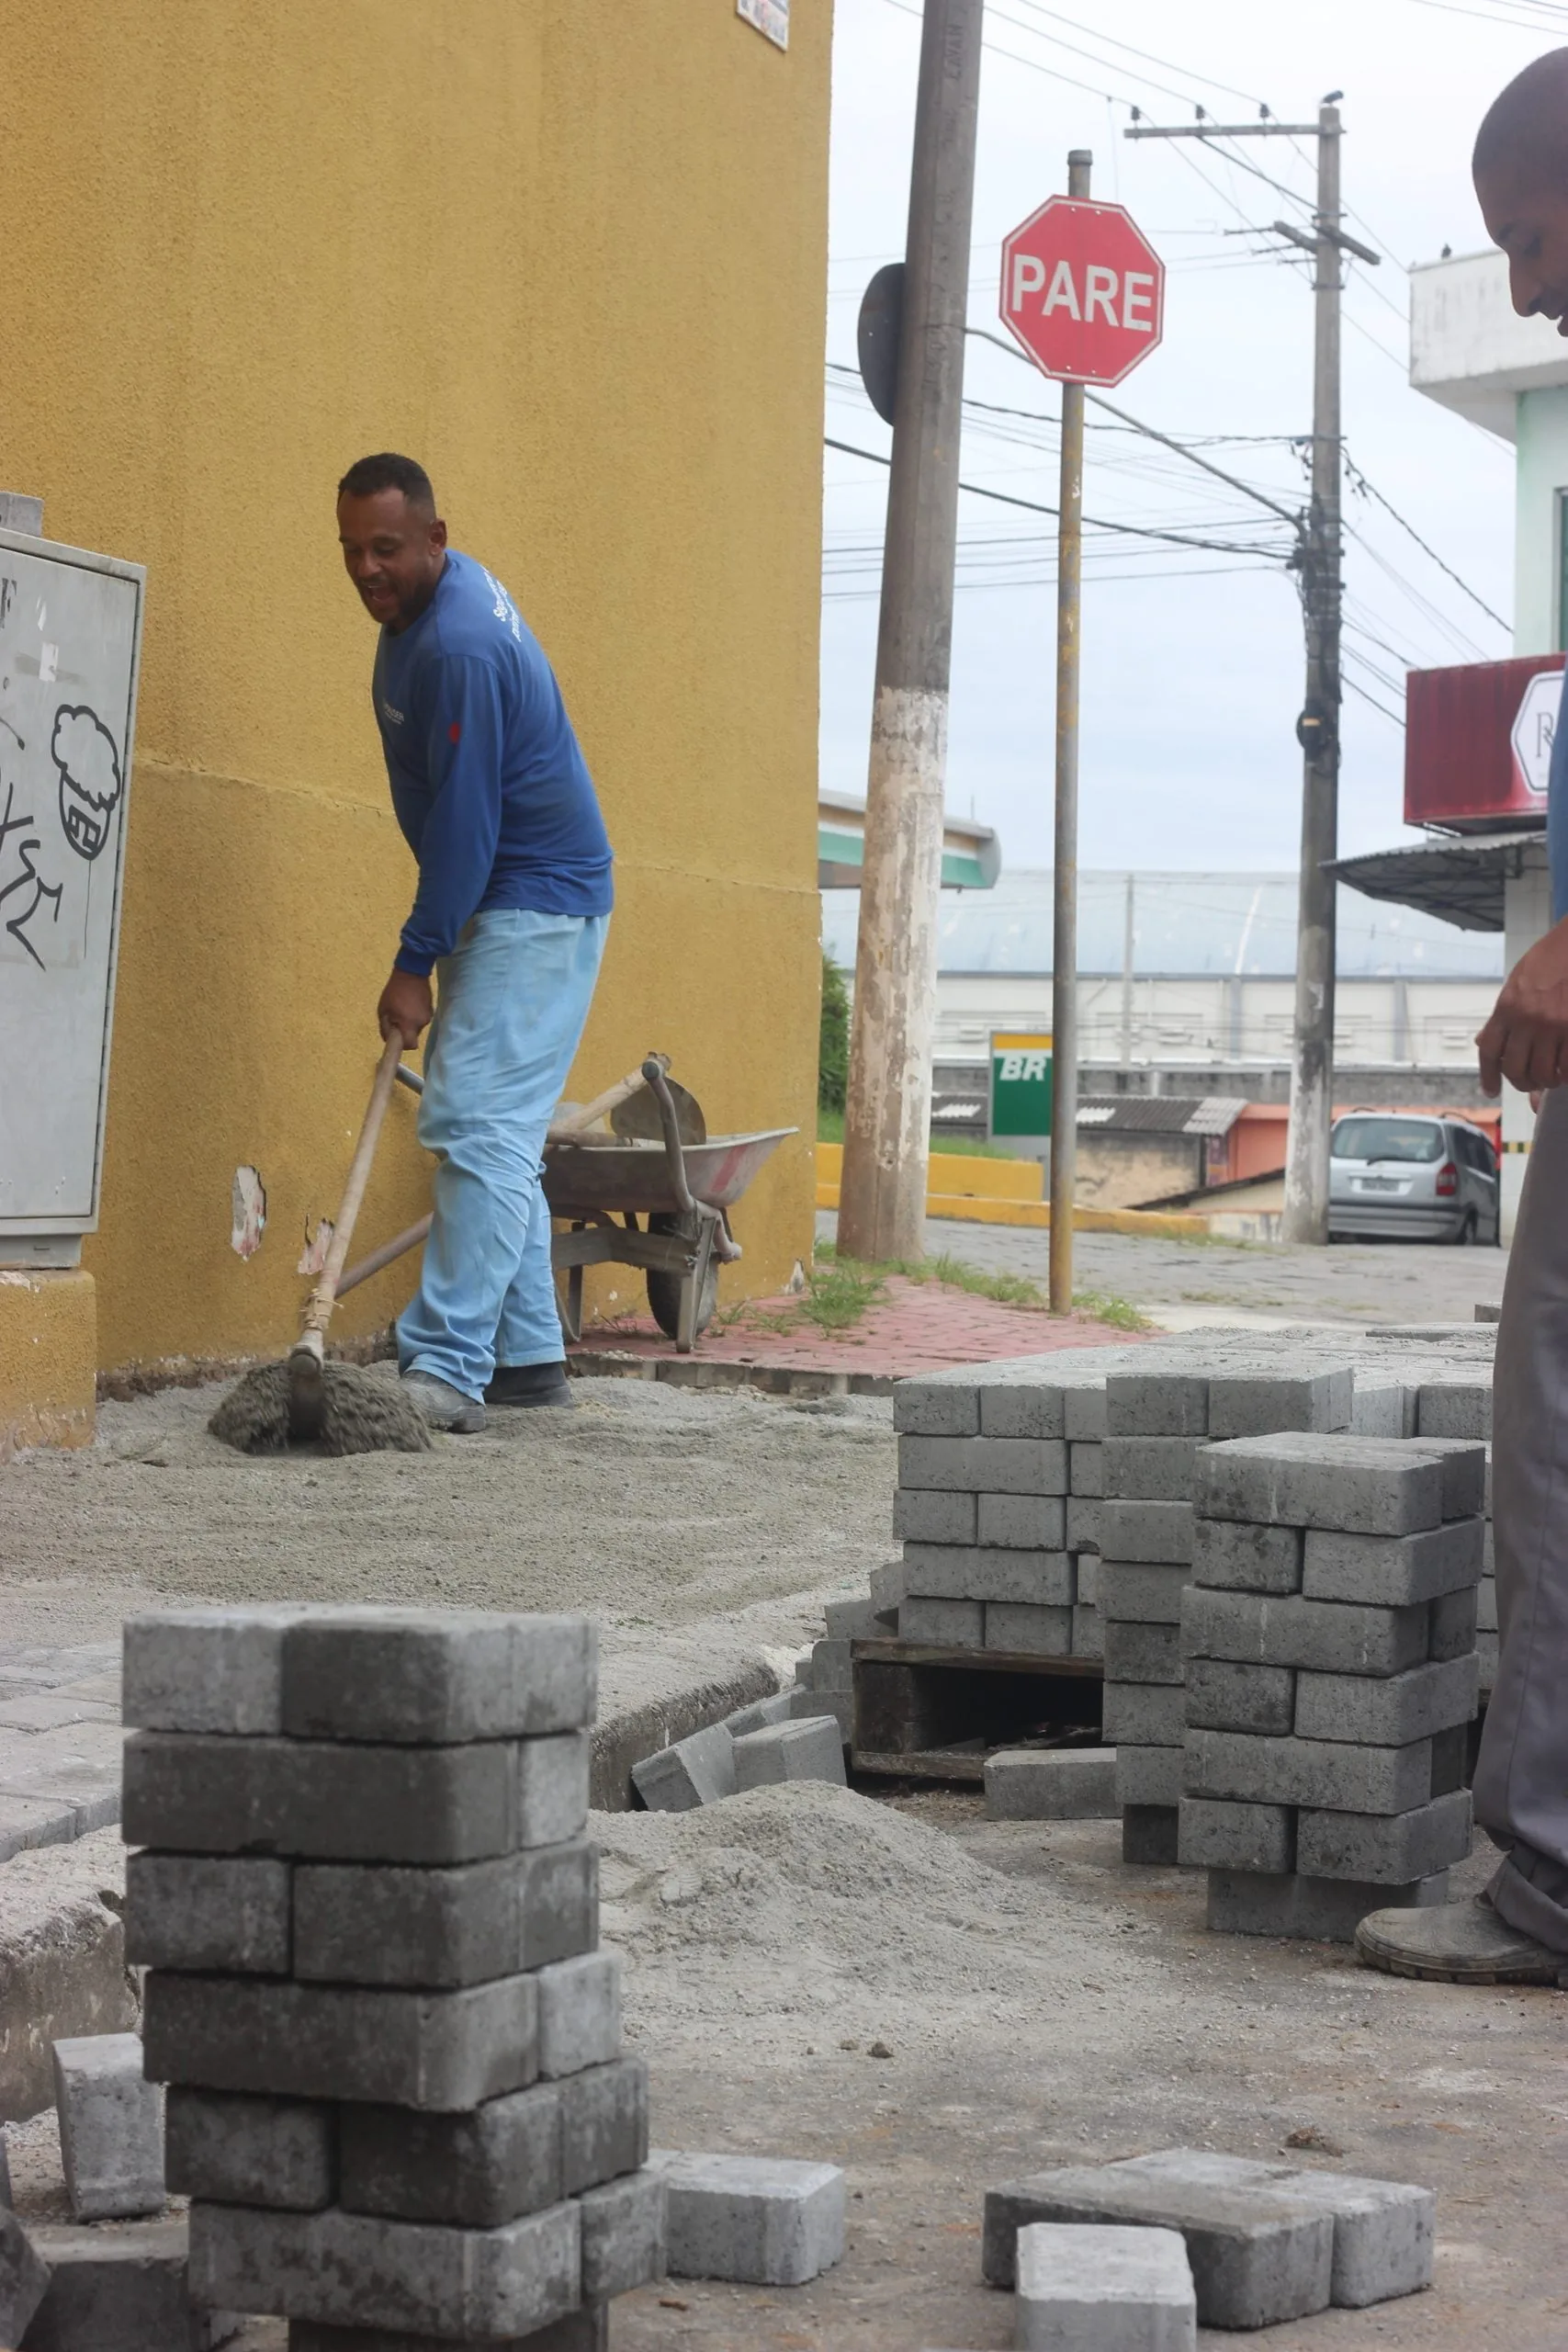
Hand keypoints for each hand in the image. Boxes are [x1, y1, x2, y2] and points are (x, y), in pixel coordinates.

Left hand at [378, 967, 432, 1047]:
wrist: (411, 972)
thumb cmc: (394, 992)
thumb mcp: (383, 1010)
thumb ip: (385, 1028)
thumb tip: (388, 1039)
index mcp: (409, 1024)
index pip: (411, 1045)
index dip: (403, 1045)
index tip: (396, 1038)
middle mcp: (422, 1023)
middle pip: (413, 1035)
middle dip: (404, 1031)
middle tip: (396, 1019)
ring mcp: (428, 1015)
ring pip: (417, 1026)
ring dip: (410, 1022)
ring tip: (403, 1008)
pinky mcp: (431, 1009)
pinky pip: (421, 1017)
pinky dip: (415, 1014)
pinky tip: (410, 1003)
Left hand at [1477, 917, 1567, 1095]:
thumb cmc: (1550, 959)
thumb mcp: (1516, 983)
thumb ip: (1503, 1015)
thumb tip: (1486, 1041)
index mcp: (1507, 1007)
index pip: (1489, 1051)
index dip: (1488, 1076)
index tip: (1491, 1089)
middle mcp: (1527, 1019)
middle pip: (1515, 1069)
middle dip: (1521, 1083)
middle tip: (1528, 1083)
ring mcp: (1554, 1025)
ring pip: (1543, 1072)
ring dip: (1545, 1081)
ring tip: (1549, 1077)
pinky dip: (1566, 1073)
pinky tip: (1565, 1070)